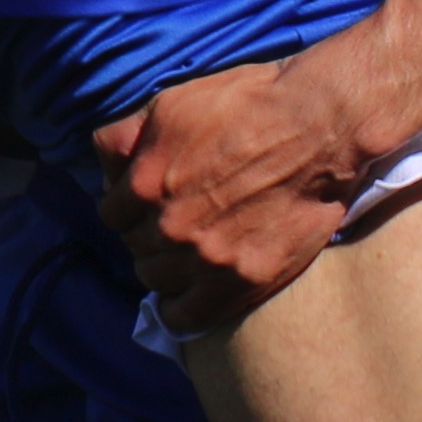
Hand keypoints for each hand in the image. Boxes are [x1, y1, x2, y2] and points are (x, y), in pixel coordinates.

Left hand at [93, 61, 382, 334]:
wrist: (319, 127)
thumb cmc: (246, 104)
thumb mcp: (170, 104)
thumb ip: (124, 137)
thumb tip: (101, 166)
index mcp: (145, 183)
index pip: (110, 213)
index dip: (127, 204)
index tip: (146, 200)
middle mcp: (170, 227)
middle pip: (134, 246)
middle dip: (147, 231)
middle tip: (174, 218)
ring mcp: (207, 259)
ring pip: (156, 279)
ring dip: (164, 264)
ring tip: (186, 248)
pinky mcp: (243, 281)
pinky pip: (187, 317)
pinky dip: (179, 307)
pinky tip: (187, 291)